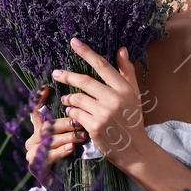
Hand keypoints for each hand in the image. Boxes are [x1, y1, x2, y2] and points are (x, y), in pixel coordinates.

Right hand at [23, 84, 83, 177]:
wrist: (62, 185)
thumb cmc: (70, 159)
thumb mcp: (71, 139)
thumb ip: (72, 125)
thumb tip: (83, 106)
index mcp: (39, 131)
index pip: (36, 112)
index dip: (39, 100)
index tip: (46, 88)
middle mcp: (33, 140)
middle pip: (47, 126)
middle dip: (65, 124)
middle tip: (80, 123)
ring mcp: (32, 153)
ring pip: (47, 140)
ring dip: (66, 137)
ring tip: (80, 137)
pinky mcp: (35, 167)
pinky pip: (48, 156)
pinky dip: (60, 151)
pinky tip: (71, 149)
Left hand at [50, 38, 148, 166]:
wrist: (134, 149)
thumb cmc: (132, 119)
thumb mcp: (134, 94)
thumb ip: (127, 72)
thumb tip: (121, 49)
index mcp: (124, 88)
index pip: (102, 65)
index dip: (86, 52)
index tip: (74, 41)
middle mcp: (114, 99)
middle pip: (84, 81)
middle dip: (67, 76)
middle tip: (56, 73)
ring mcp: (104, 113)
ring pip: (77, 98)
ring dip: (68, 98)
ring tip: (66, 99)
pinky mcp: (95, 127)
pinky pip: (76, 114)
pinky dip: (71, 112)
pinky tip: (73, 113)